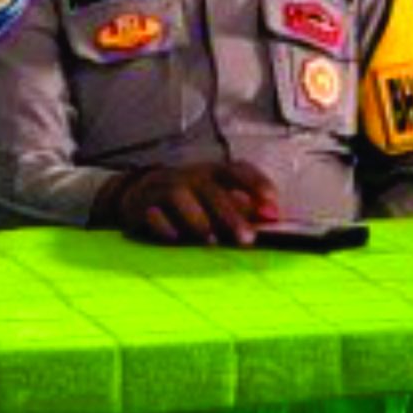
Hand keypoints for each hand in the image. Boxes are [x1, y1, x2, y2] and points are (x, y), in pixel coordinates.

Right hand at [104, 161, 280, 245]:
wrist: (140, 191)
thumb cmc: (191, 196)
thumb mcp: (217, 194)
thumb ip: (245, 206)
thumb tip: (272, 216)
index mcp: (213, 172)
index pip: (237, 170)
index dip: (256, 183)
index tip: (272, 204)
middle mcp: (191, 177)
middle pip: (212, 191)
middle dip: (231, 215)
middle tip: (247, 239)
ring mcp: (165, 188)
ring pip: (181, 198)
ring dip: (198, 221)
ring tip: (212, 241)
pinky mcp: (145, 205)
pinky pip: (154, 215)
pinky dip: (165, 227)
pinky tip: (176, 239)